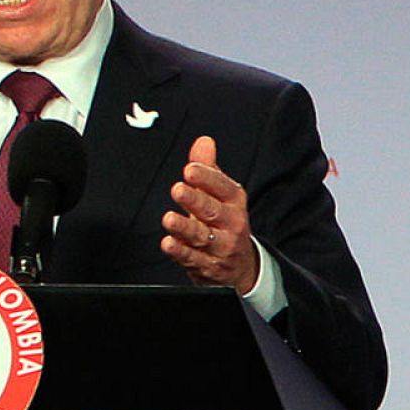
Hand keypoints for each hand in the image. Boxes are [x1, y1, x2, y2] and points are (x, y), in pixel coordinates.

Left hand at [160, 136, 258, 291]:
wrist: (241, 268)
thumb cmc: (225, 224)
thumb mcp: (221, 195)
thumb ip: (208, 169)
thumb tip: (203, 142)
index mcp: (234, 202)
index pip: (223, 187)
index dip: (207, 178)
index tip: (190, 169)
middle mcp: (231, 225)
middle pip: (213, 211)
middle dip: (195, 200)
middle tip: (178, 189)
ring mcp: (220, 247)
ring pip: (201, 237)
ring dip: (184, 228)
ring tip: (169, 219)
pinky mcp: (208, 267)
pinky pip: (193, 260)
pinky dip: (180, 253)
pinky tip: (168, 244)